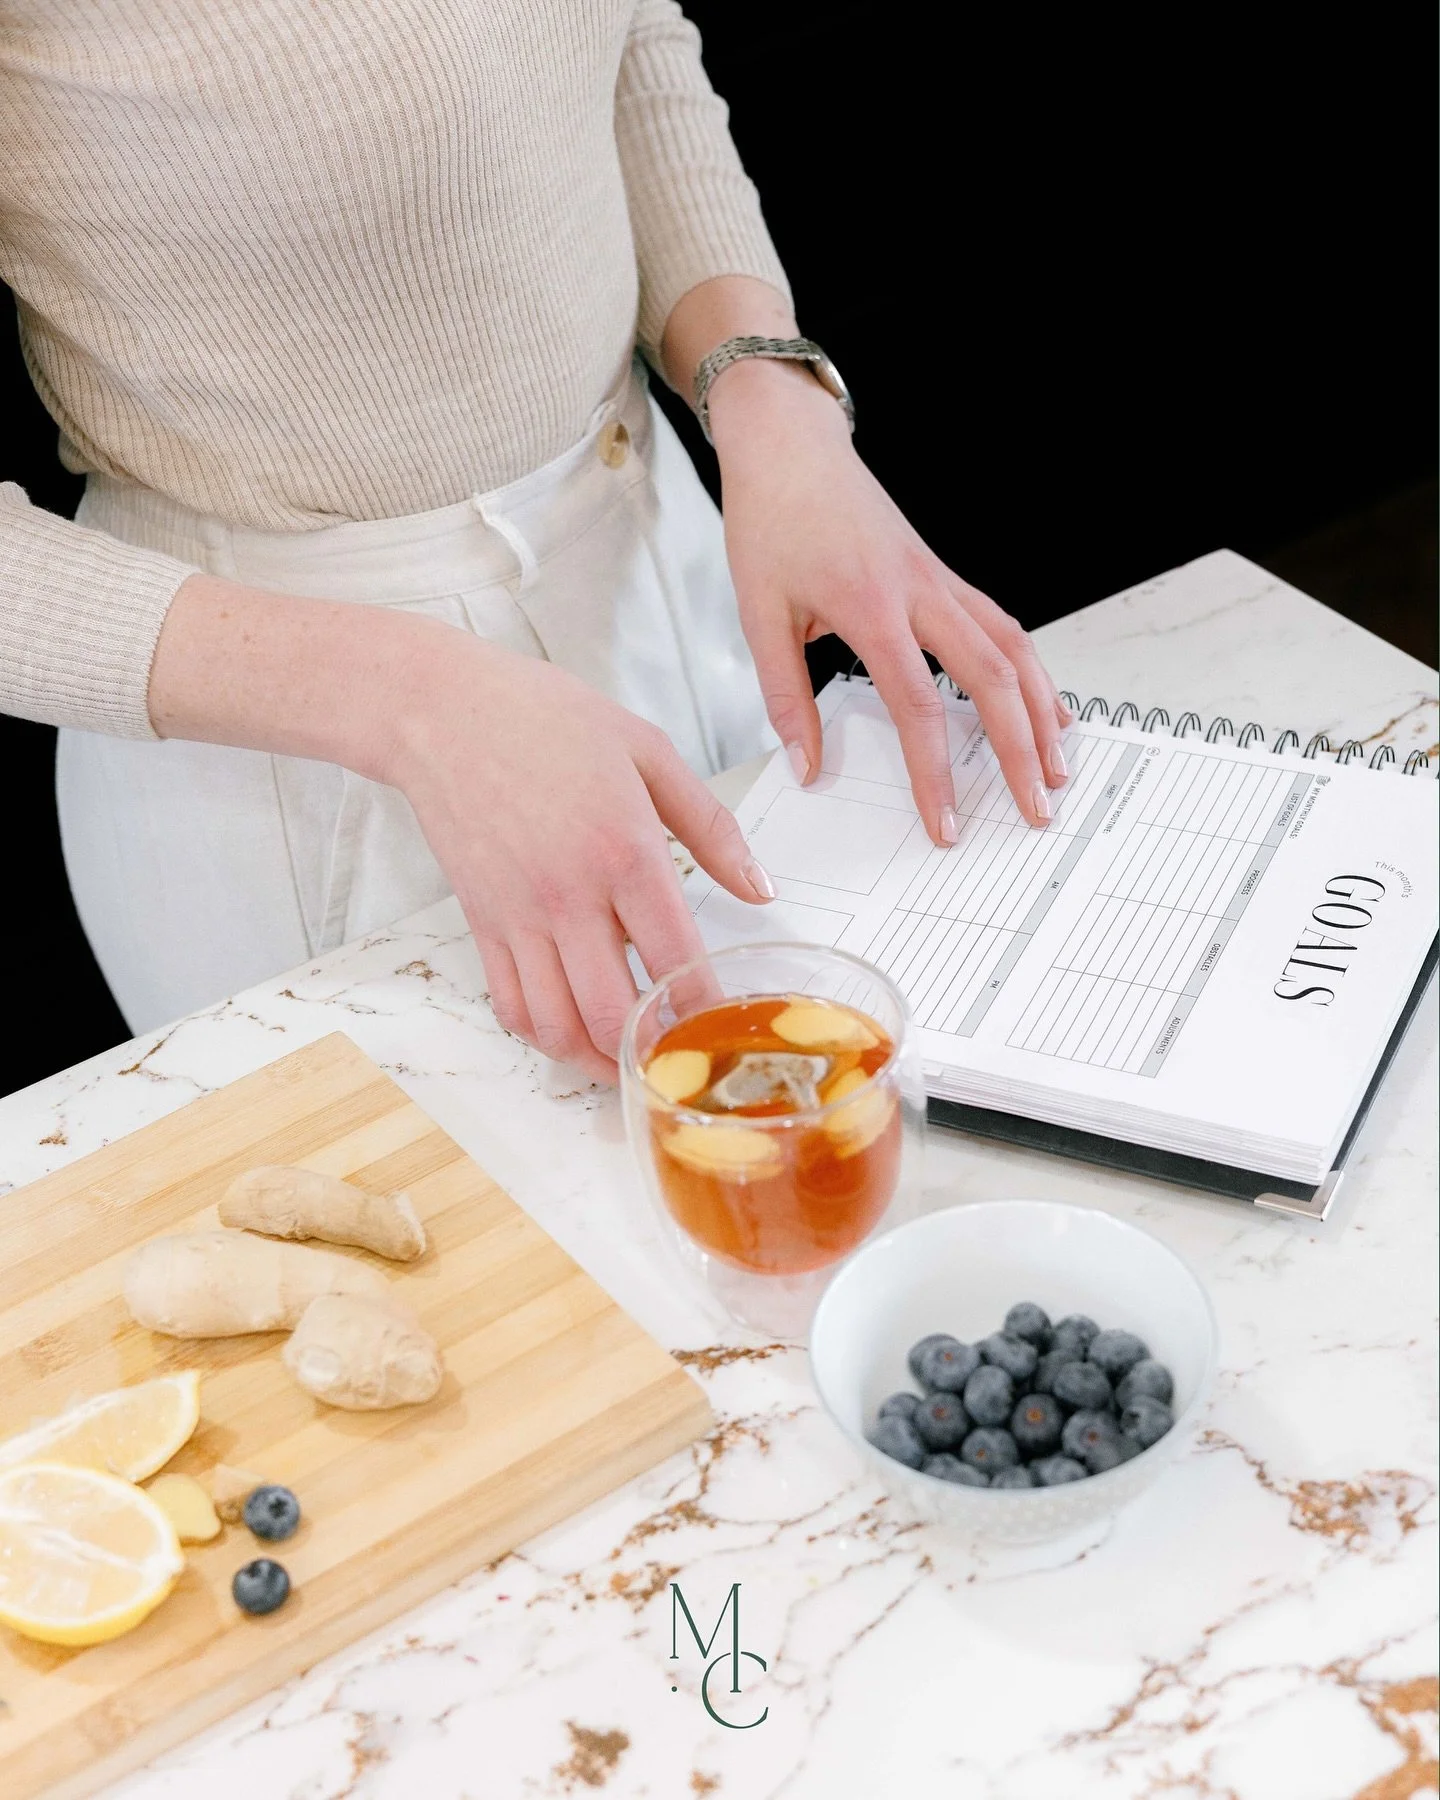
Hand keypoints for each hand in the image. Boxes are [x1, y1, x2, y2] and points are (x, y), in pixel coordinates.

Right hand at [384, 638, 772, 1080]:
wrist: (441, 711)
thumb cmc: (545, 720)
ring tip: (629, 1062)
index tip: (723, 1028)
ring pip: (556, 1025)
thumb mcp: (648, 752)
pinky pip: (510, 1004)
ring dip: (596, 1060)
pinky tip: (572, 1031)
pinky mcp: (482, 923)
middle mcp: (568, 896)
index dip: (703, 1007)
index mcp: (623, 851)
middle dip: (651, 1052)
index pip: (673, 956)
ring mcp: (518, 917)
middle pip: (611, 1013)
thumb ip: (711, 827)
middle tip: (680, 1060)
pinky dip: (543, 1034)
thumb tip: (760, 890)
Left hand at [710, 359, 1071, 842]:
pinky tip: (1043, 705)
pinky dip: (1030, 670)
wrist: (789, 446)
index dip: (937, 773)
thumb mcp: (759, 614)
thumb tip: (806, 767)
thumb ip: (785, 697)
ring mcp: (940, 580)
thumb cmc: (771, 520)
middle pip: (993, 679)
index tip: (947, 824)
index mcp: (871, 605)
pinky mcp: (943, 574)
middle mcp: (921, 591)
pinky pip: (1002, 626)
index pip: (918, 707)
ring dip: (1041, 712)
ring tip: (1056, 767)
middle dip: (1020, 750)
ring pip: (1014, 649)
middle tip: (1036, 807)